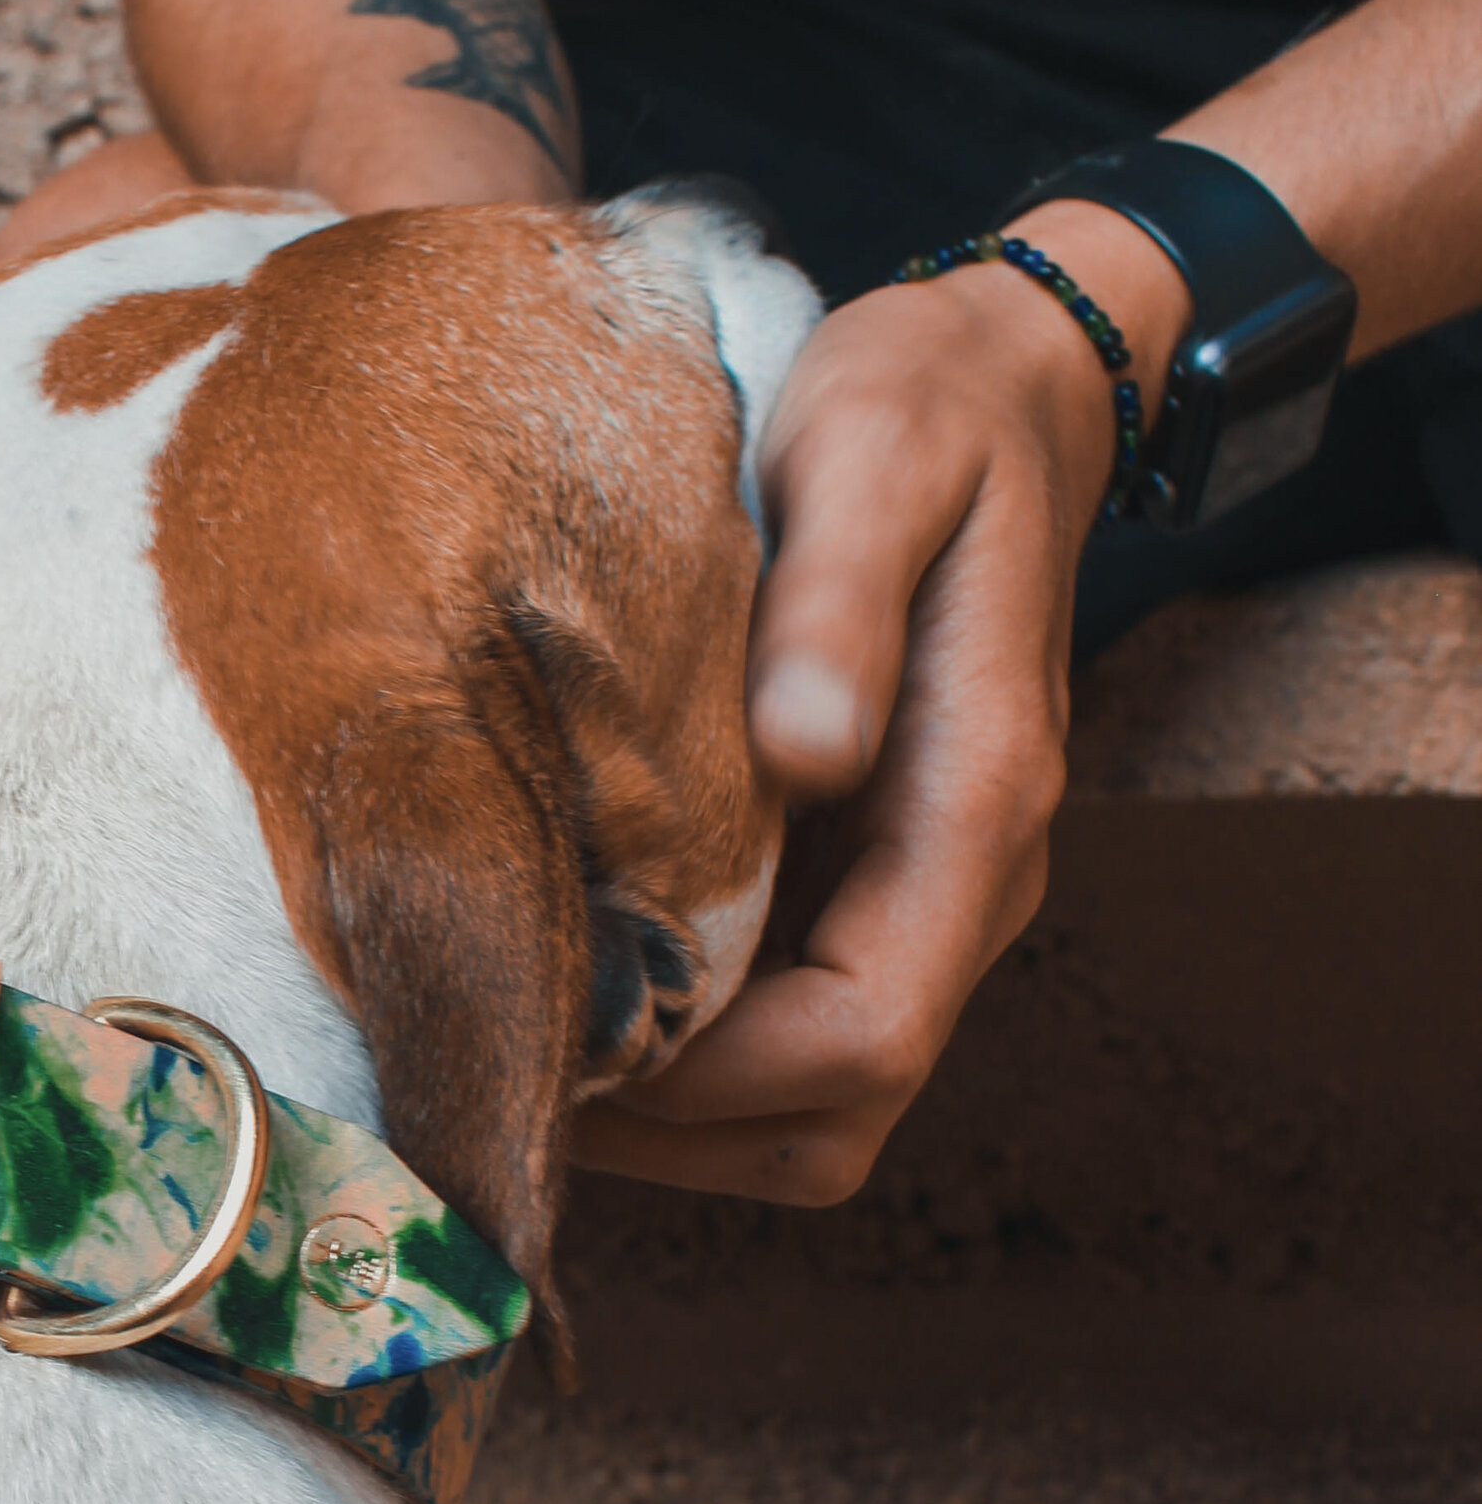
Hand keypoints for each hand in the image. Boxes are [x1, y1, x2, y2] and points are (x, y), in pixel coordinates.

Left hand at [572, 203, 1186, 1201]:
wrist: (1001, 372)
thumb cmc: (927, 408)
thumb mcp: (875, 462)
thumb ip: (840, 608)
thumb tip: (801, 756)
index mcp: (976, 806)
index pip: (862, 1037)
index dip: (707, 1080)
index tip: (556, 1044)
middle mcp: (962, 881)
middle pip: (834, 1115)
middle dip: (672, 1132)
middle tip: (501, 1066)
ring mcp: (919, 885)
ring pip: (810, 1098)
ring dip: (675, 1112)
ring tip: (520, 1042)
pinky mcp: (867, 866)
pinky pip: (786, 1019)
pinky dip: (687, 1045)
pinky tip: (570, 971)